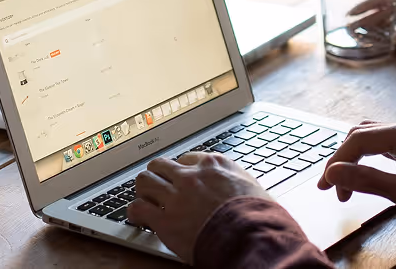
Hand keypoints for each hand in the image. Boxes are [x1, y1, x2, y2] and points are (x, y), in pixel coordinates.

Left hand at [128, 152, 272, 261]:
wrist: (252, 236)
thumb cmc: (260, 216)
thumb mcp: (254, 188)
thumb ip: (238, 183)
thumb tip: (240, 190)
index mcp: (214, 165)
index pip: (188, 158)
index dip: (183, 170)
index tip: (182, 178)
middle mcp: (191, 176)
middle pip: (161, 165)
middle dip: (158, 175)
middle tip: (158, 186)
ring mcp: (176, 196)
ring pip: (144, 181)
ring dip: (143, 190)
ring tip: (145, 199)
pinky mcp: (164, 219)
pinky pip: (137, 208)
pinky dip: (135, 213)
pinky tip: (137, 218)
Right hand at [318, 121, 395, 233]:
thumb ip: (368, 180)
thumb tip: (335, 172)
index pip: (362, 138)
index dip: (339, 160)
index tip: (327, 183)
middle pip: (364, 135)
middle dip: (343, 159)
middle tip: (330, 186)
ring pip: (372, 141)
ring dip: (354, 160)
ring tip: (342, 184)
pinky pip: (383, 149)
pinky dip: (367, 162)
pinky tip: (362, 176)